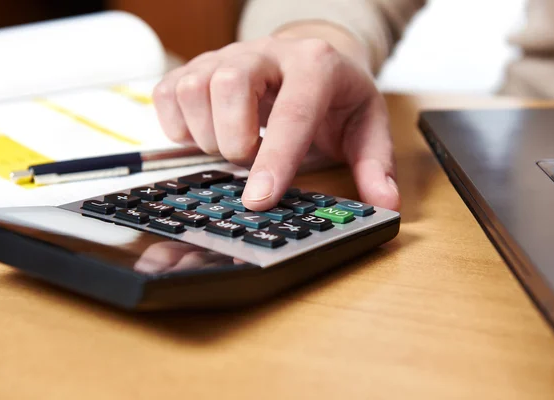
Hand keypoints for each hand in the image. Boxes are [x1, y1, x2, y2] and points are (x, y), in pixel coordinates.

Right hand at [153, 24, 398, 210]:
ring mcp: (226, 56)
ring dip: (207, 134)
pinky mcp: (198, 66)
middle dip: (234, 140)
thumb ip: (376, 165)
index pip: (292, 112)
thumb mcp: (365, 125)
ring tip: (233, 145)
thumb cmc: (335, 96)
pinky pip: (168, 93)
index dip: (275, 159)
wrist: (311, 57)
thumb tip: (385, 206)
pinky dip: (179, 126)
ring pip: (193, 89)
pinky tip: (207, 134)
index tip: (260, 199)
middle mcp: (266, 53)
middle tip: (251, 157)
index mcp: (314, 65)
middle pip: (229, 85)